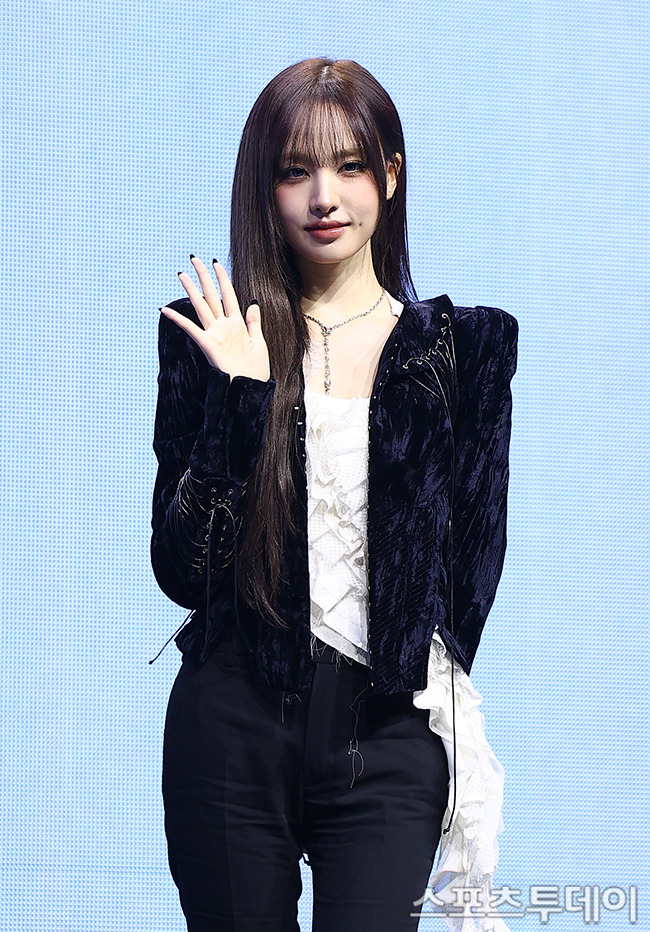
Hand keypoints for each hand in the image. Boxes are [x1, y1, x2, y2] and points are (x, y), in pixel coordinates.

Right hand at [161, 257, 270, 381]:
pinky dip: (178, 319)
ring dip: (192, 290)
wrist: (251, 387)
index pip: (229, 295)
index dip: (223, 278)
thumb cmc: (256, 369)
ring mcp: (215, 334)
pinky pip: (191, 329)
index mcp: (238, 324)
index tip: (216, 262)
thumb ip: (255, 322)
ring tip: (181, 274)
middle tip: (194, 259)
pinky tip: (165, 309)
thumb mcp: (259, 342)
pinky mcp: (208, 345)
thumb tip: (253, 302)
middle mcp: (224, 326)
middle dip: (203, 277)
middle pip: (212, 295)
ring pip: (201, 306)